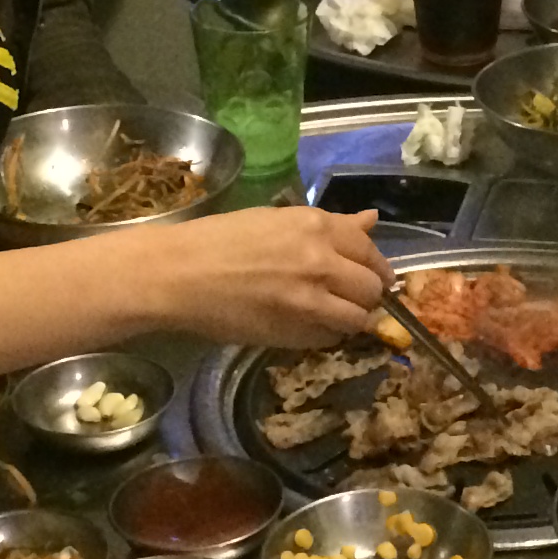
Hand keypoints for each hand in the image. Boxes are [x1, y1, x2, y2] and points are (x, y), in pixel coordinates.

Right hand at [131, 207, 390, 349]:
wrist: (180, 273)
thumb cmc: (220, 241)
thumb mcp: (278, 220)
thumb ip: (330, 226)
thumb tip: (371, 219)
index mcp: (317, 226)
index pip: (370, 252)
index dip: (377, 269)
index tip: (375, 278)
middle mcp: (322, 260)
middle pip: (372, 288)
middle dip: (367, 296)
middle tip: (350, 299)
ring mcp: (311, 299)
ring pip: (358, 318)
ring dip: (350, 320)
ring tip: (330, 316)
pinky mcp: (295, 332)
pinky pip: (329, 338)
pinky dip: (326, 336)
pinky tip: (306, 326)